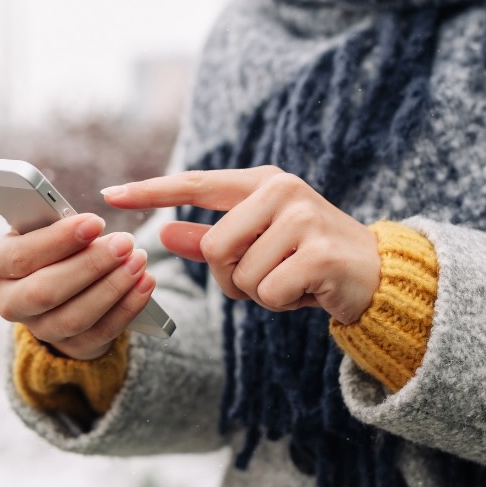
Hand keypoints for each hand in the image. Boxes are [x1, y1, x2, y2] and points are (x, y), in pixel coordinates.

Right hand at [0, 167, 155, 359]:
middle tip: (125, 241)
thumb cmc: (50, 247)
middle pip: (46, 291)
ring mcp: (42, 330)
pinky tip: (145, 283)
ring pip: (75, 316)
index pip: (19, 257)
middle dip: (89, 266)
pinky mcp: (74, 347)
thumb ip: (6, 198)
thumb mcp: (31, 223)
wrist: (67, 293)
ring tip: (139, 260)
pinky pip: (102, 333)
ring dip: (111, 287)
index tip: (94, 221)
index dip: (57, 241)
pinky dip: (127, 307)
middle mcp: (12, 302)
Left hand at [101, 166, 379, 322]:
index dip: (151, 190)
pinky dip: (280, 304)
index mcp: (262, 182)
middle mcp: (281, 191)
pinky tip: (306, 291)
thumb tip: (163, 232)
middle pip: (214, 248)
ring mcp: (303, 219)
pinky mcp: (319, 253)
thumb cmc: (307, 258)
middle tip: (267, 275)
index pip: (196, 184)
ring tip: (291, 279)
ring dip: (258, 293)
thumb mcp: (258, 243)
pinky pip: (268, 293)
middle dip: (231, 277)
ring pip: (240, 275)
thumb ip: (209, 237)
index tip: (110, 193)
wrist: (375, 275)